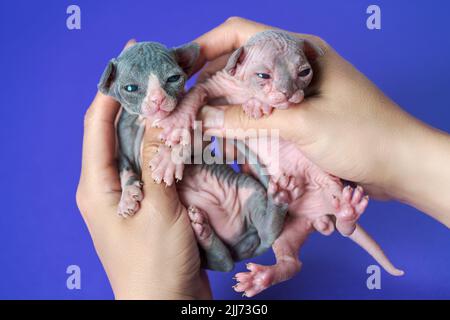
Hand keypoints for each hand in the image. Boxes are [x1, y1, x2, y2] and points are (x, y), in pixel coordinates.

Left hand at [76, 88, 210, 298]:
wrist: (168, 308)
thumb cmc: (154, 267)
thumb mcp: (158, 209)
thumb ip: (158, 160)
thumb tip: (160, 111)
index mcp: (97, 187)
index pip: (97, 126)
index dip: (111, 90)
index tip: (130, 60)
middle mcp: (110, 188)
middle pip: (120, 133)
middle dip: (140, 103)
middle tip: (163, 74)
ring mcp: (132, 197)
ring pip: (143, 149)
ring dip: (159, 125)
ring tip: (179, 97)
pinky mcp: (153, 205)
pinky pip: (160, 168)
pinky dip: (172, 149)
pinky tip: (189, 135)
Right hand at [195, 17, 449, 226]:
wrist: (401, 164)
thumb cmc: (363, 135)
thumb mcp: (302, 124)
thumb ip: (249, 119)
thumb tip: (204, 118)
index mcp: (297, 51)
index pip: (239, 36)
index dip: (202, 47)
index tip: (175, 70)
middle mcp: (292, 68)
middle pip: (238, 67)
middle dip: (205, 85)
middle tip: (176, 108)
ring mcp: (294, 94)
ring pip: (245, 94)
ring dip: (219, 108)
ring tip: (190, 125)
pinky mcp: (297, 118)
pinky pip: (258, 116)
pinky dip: (238, 126)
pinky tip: (220, 139)